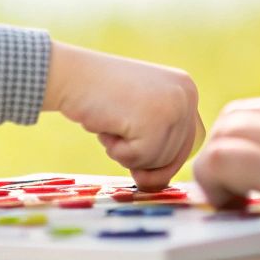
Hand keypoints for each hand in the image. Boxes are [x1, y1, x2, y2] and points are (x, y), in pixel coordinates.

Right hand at [44, 41, 203, 190]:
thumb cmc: (100, 96)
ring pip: (156, 161)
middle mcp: (187, 96)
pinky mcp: (153, 121)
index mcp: (187, 90)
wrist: (72, 74)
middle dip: (140, 153)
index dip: (160, 159)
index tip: (136, 156)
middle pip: (173, 157)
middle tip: (117, 128)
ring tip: (112, 122)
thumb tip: (158, 185)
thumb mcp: (140, 115)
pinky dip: (117, 150)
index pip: (186, 144)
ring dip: (126, 152)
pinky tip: (108, 124)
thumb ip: (158, 142)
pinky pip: (138, 159)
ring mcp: (173, 107)